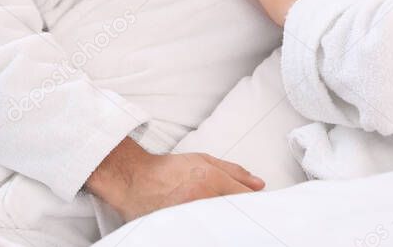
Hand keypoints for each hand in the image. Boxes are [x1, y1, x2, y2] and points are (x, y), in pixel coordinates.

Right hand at [85, 136, 264, 222]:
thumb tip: (258, 184)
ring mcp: (188, 215)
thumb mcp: (204, 160)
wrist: (134, 180)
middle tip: (238, 216)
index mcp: (209, 180)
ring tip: (218, 218)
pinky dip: (208, 230)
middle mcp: (200, 199)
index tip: (255, 206)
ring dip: (223, 223)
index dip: (253, 203)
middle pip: (233, 214)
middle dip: (239, 214)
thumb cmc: (167, 169)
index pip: (243, 197)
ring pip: (219, 225)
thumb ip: (234, 171)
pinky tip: (207, 227)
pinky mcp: (178, 228)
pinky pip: (202, 232)